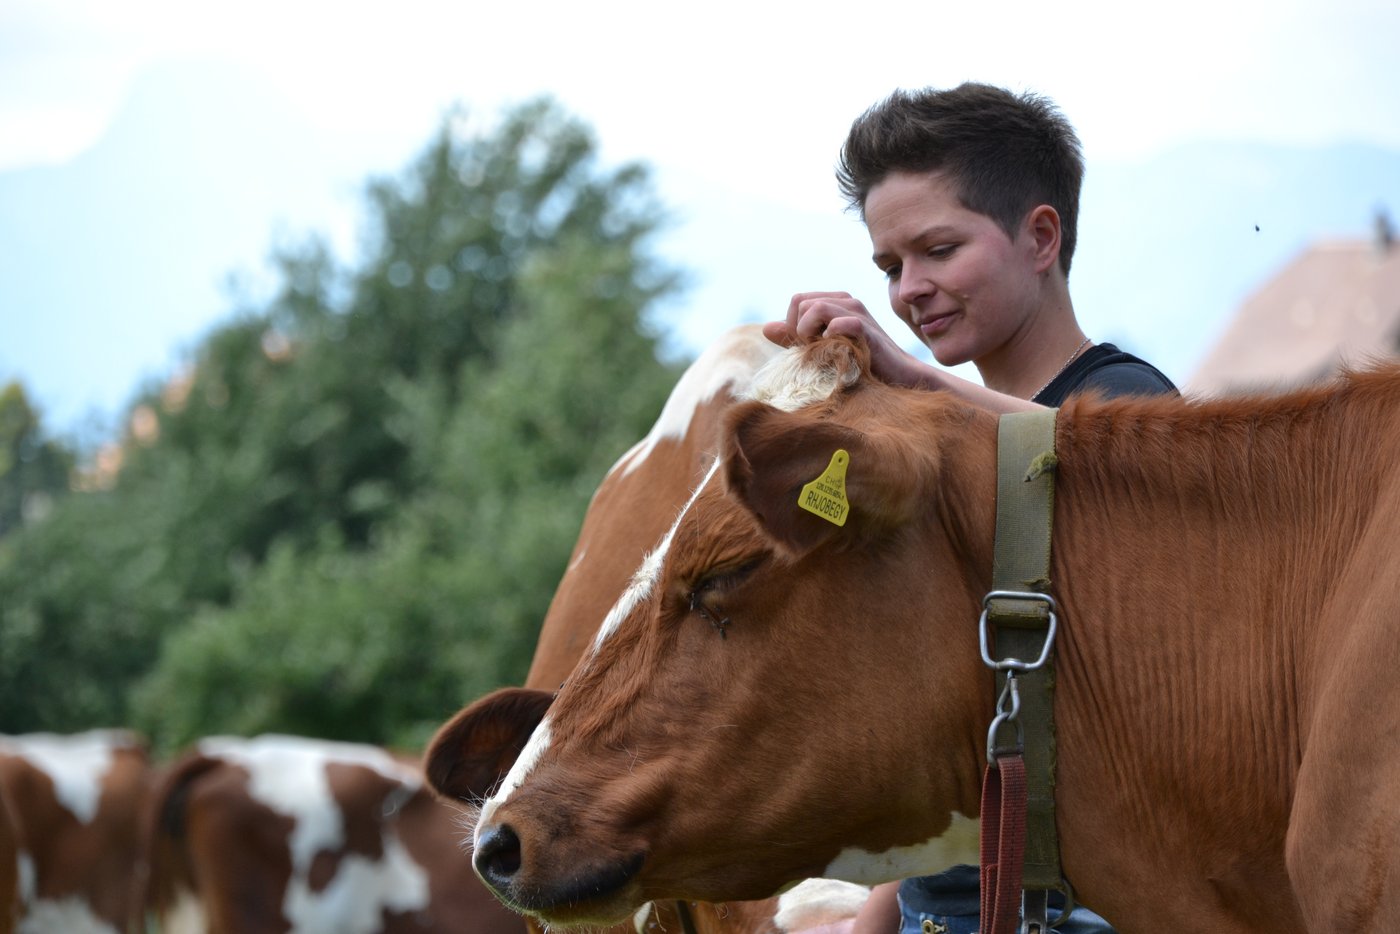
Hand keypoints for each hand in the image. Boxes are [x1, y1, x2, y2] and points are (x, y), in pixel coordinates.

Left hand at [764, 292, 930, 389]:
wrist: (897, 378)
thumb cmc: (859, 364)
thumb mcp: (822, 349)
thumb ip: (795, 338)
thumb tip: (766, 328)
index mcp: (834, 302)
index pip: (797, 301)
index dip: (792, 325)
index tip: (805, 347)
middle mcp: (846, 301)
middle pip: (800, 302)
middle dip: (797, 329)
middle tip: (811, 351)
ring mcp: (857, 311)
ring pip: (813, 308)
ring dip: (808, 334)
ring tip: (819, 351)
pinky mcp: (866, 328)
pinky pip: (838, 323)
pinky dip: (829, 338)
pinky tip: (835, 352)